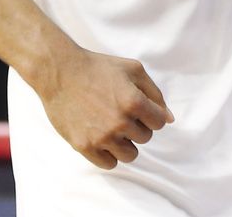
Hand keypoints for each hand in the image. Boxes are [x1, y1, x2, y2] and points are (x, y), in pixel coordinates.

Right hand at [35, 47, 173, 170]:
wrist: (60, 72)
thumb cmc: (99, 68)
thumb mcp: (133, 70)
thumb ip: (155, 94)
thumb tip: (170, 119)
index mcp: (134, 102)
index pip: (160, 123)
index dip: (151, 114)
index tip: (137, 107)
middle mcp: (120, 122)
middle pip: (145, 138)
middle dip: (137, 126)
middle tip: (119, 112)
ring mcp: (101, 137)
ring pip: (130, 155)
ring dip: (125, 142)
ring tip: (112, 127)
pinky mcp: (84, 146)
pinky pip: (109, 164)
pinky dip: (109, 154)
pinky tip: (102, 138)